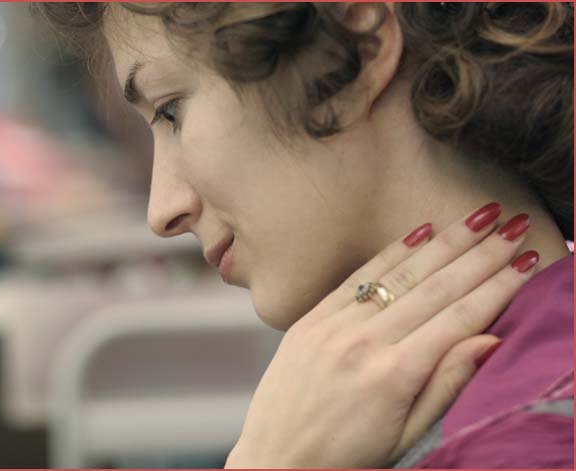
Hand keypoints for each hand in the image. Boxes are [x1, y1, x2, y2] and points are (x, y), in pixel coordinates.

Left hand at [225, 202, 536, 468]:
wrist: (276, 458)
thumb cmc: (346, 455)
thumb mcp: (407, 436)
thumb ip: (447, 386)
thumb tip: (490, 340)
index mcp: (395, 375)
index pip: (460, 318)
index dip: (498, 286)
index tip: (526, 261)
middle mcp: (365, 343)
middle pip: (436, 288)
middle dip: (480, 254)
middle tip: (512, 225)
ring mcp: (334, 327)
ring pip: (402, 275)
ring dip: (445, 242)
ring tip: (479, 216)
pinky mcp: (311, 320)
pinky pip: (359, 277)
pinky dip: (392, 252)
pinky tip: (421, 231)